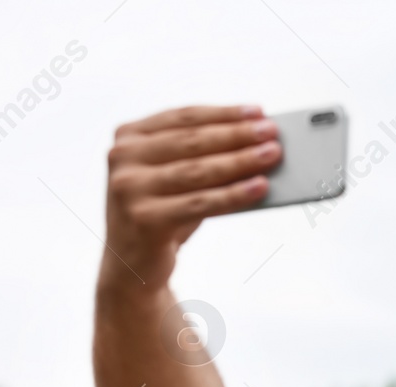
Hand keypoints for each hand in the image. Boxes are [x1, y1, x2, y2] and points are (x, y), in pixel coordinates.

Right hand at [103, 105, 278, 289]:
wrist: (133, 265)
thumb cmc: (164, 214)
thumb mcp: (177, 181)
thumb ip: (203, 159)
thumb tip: (256, 145)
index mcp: (128, 137)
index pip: (183, 118)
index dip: (223, 113)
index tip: (258, 112)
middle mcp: (122, 157)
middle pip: (192, 142)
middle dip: (237, 135)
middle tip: (272, 131)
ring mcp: (129, 188)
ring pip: (198, 171)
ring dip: (241, 161)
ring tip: (273, 155)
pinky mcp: (144, 218)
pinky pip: (201, 203)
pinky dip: (235, 195)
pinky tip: (261, 187)